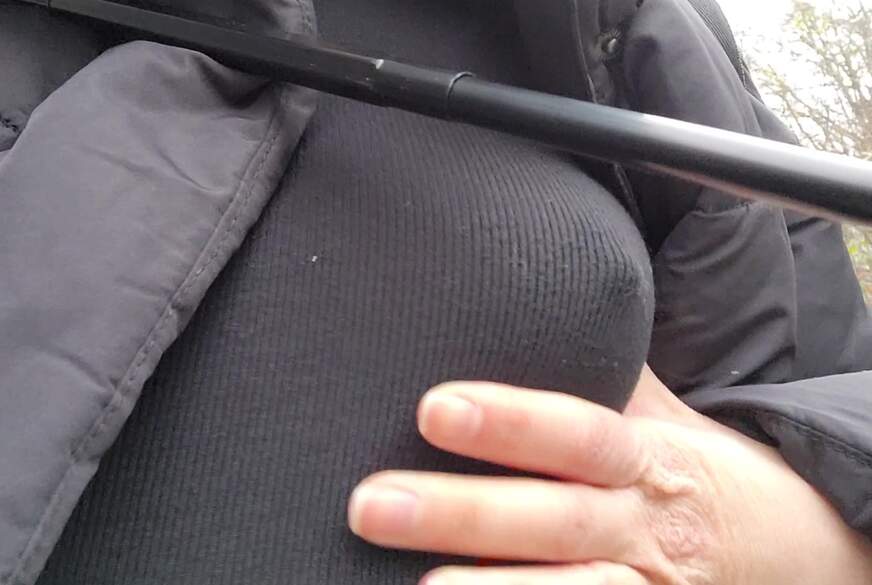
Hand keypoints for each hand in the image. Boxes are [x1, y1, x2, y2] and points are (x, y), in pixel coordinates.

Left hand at [347, 368, 871, 583]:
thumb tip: (533, 298)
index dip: (511, 422)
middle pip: (552, 519)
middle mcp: (642, 524)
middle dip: (463, 512)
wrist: (793, 544)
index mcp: (645, 456)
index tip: (434, 407)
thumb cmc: (694, 463)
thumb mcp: (660, 412)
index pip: (576, 432)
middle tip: (371, 503)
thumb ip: (601, 372)